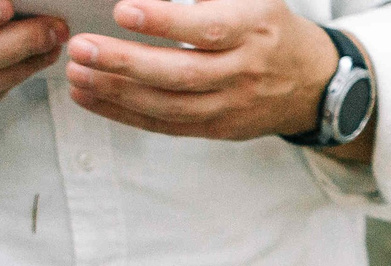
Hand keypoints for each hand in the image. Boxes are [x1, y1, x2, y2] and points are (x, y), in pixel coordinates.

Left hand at [64, 0, 349, 146]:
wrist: (313, 83)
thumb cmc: (270, 27)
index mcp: (253, 27)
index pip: (206, 29)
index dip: (164, 21)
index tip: (123, 10)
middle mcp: (244, 70)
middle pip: (180, 73)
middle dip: (126, 62)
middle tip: (82, 47)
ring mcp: (231, 105)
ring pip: (169, 105)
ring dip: (117, 92)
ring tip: (77, 74)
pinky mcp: (219, 128)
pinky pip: (167, 125)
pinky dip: (125, 113)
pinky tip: (91, 97)